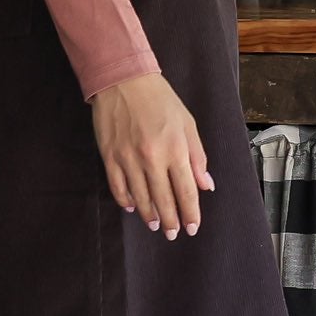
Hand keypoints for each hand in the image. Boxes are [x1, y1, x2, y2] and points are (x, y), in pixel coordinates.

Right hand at [89, 72, 214, 238]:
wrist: (124, 80)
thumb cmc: (160, 100)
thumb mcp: (187, 123)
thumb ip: (197, 156)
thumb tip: (206, 185)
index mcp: (175, 150)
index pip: (186, 192)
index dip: (190, 214)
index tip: (192, 227)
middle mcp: (152, 159)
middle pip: (164, 200)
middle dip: (171, 221)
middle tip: (173, 234)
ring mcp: (129, 159)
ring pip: (141, 198)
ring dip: (149, 215)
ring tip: (154, 225)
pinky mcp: (110, 156)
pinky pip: (118, 187)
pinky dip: (126, 200)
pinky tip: (132, 207)